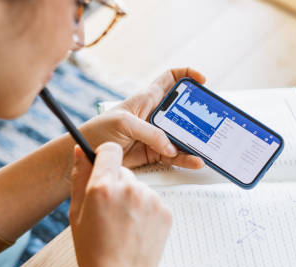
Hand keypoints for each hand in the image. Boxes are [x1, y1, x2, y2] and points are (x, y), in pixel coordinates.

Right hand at [69, 142, 171, 266]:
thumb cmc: (93, 250)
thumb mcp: (76, 213)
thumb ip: (80, 177)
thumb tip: (80, 151)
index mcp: (103, 187)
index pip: (109, 150)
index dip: (105, 157)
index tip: (103, 167)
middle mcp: (129, 188)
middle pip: (124, 172)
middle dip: (116, 185)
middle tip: (109, 212)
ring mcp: (151, 200)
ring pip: (139, 188)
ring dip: (132, 200)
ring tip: (123, 227)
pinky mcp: (165, 212)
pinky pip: (153, 202)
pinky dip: (146, 213)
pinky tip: (136, 231)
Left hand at [79, 67, 206, 169]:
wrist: (86, 156)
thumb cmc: (98, 131)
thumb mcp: (124, 124)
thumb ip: (150, 133)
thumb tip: (170, 147)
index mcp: (146, 99)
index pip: (170, 79)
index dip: (186, 75)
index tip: (201, 80)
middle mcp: (154, 116)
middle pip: (183, 112)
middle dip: (198, 116)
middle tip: (209, 123)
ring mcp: (156, 136)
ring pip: (182, 137)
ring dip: (194, 143)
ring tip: (205, 149)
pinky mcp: (154, 154)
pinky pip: (175, 156)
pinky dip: (185, 159)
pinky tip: (193, 161)